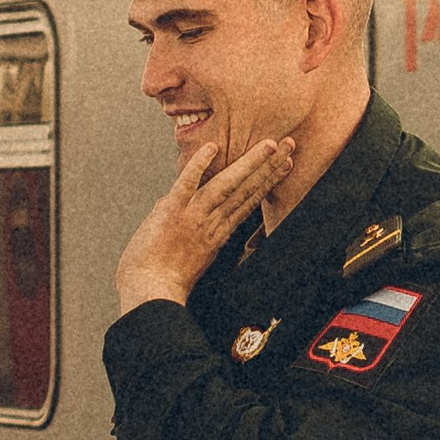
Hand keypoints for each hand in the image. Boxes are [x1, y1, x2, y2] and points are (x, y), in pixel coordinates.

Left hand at [115, 139, 288, 316]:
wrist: (150, 294)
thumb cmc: (164, 281)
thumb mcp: (186, 254)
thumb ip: (187, 228)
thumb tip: (173, 206)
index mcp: (217, 233)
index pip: (248, 202)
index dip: (267, 182)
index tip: (283, 166)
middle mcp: (211, 223)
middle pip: (246, 190)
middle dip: (269, 166)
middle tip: (289, 146)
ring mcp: (193, 215)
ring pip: (227, 184)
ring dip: (249, 163)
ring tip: (269, 146)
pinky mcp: (171, 211)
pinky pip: (187, 183)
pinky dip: (199, 165)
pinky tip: (212, 148)